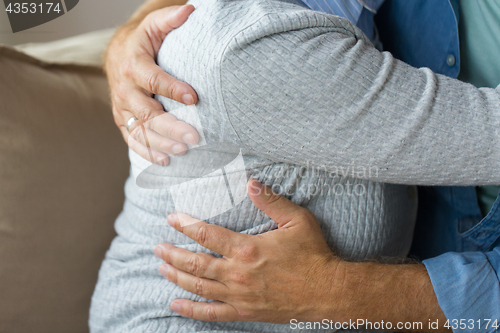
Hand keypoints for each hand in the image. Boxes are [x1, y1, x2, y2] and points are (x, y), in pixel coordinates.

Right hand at [105, 4, 199, 164]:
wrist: (117, 55)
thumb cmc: (143, 42)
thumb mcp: (154, 27)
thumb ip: (170, 19)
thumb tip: (190, 10)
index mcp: (133, 66)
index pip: (153, 80)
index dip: (173, 89)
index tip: (194, 97)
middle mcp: (126, 90)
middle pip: (148, 113)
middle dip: (172, 126)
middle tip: (195, 137)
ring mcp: (123, 109)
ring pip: (141, 131)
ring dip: (163, 143)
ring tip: (185, 150)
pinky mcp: (122, 120)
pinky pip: (133, 140)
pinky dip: (148, 152)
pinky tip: (166, 160)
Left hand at [155, 179, 450, 330]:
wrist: (327, 291)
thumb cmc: (313, 254)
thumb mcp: (296, 220)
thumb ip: (271, 201)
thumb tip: (251, 184)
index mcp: (247, 248)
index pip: (207, 235)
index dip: (186, 226)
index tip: (172, 219)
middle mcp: (237, 273)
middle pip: (195, 263)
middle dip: (173, 253)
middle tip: (157, 247)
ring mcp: (238, 295)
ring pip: (198, 286)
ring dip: (177, 276)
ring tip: (162, 268)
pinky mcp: (244, 311)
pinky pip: (211, 313)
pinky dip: (191, 310)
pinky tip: (175, 305)